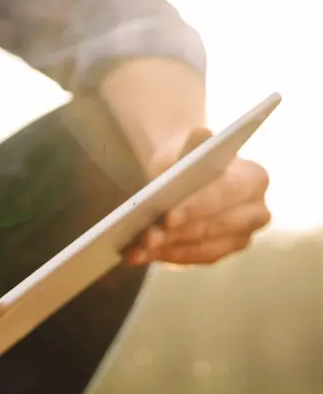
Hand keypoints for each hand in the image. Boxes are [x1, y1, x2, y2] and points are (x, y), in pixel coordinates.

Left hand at [126, 127, 271, 266]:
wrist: (182, 178)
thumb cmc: (184, 160)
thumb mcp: (183, 145)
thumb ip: (192, 140)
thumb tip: (200, 134)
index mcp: (254, 179)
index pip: (225, 193)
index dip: (196, 206)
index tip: (169, 217)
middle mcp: (256, 212)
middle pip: (214, 226)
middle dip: (177, 233)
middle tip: (147, 238)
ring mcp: (240, 237)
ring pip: (202, 247)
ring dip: (166, 249)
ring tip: (137, 248)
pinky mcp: (219, 253)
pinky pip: (191, 259)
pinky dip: (163, 256)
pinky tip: (139, 255)